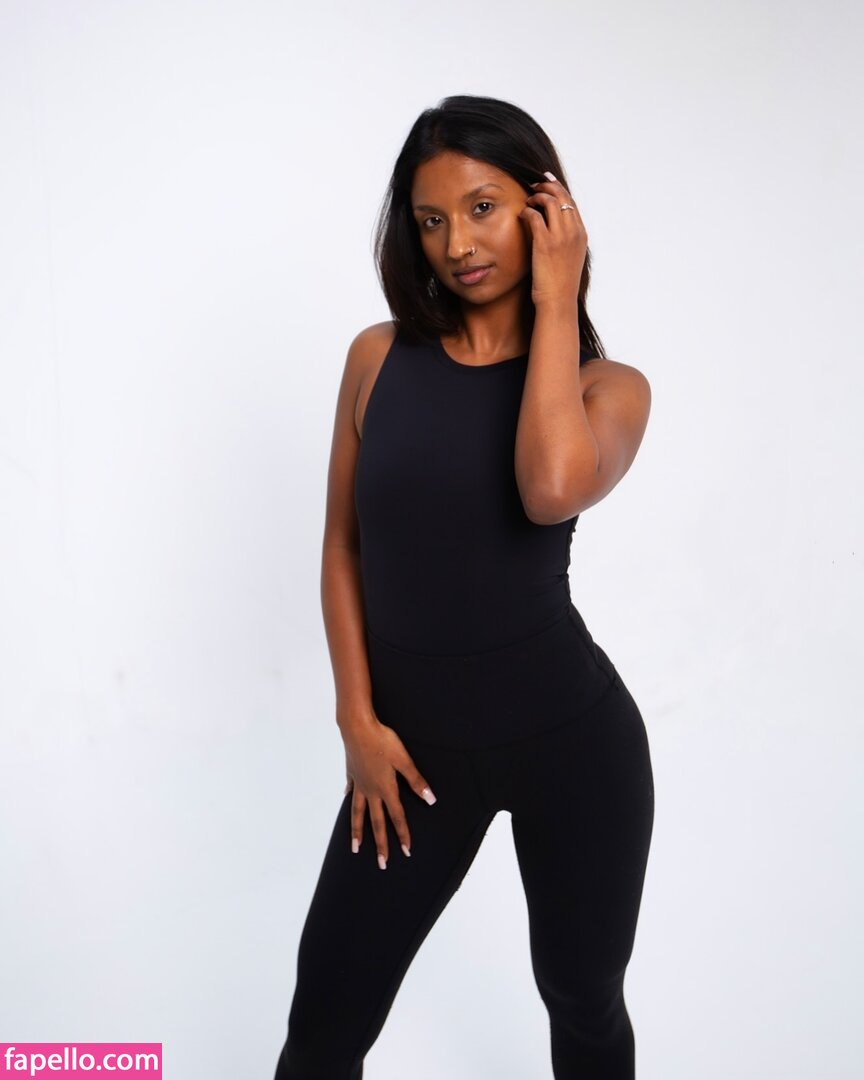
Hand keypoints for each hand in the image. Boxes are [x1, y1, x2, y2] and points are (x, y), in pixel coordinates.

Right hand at [341, 712, 436, 868]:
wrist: (356, 727)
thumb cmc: (382, 740)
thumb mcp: (404, 760)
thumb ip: (416, 780)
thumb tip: (430, 799)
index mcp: (386, 789)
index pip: (397, 817)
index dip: (403, 835)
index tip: (406, 852)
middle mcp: (371, 790)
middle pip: (376, 822)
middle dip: (380, 844)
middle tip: (382, 864)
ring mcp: (359, 783)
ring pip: (358, 813)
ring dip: (357, 831)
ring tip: (355, 847)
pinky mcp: (351, 772)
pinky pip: (351, 791)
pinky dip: (350, 798)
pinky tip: (348, 800)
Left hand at [518, 172, 586, 307]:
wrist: (558, 301)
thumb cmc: (561, 285)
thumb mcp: (570, 260)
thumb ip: (566, 243)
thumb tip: (556, 233)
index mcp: (581, 235)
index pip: (571, 204)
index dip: (559, 190)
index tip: (549, 183)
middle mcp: (573, 232)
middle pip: (562, 197)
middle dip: (548, 186)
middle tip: (535, 185)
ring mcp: (560, 237)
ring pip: (550, 202)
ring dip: (537, 196)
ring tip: (528, 199)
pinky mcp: (545, 243)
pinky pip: (535, 216)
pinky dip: (527, 211)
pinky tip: (521, 214)